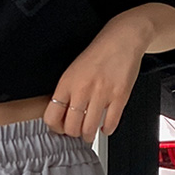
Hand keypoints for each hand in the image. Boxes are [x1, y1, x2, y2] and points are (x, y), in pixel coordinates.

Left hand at [43, 22, 147, 143]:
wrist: (122, 39)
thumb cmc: (98, 54)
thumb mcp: (73, 70)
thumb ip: (66, 92)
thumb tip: (62, 115)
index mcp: (67, 83)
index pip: (52, 116)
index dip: (56, 128)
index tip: (61, 129)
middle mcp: (82, 90)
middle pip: (71, 127)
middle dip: (74, 135)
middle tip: (77, 133)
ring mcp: (101, 94)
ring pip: (89, 129)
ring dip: (89, 136)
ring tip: (89, 134)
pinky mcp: (119, 97)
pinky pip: (110, 123)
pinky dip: (107, 130)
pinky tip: (105, 126)